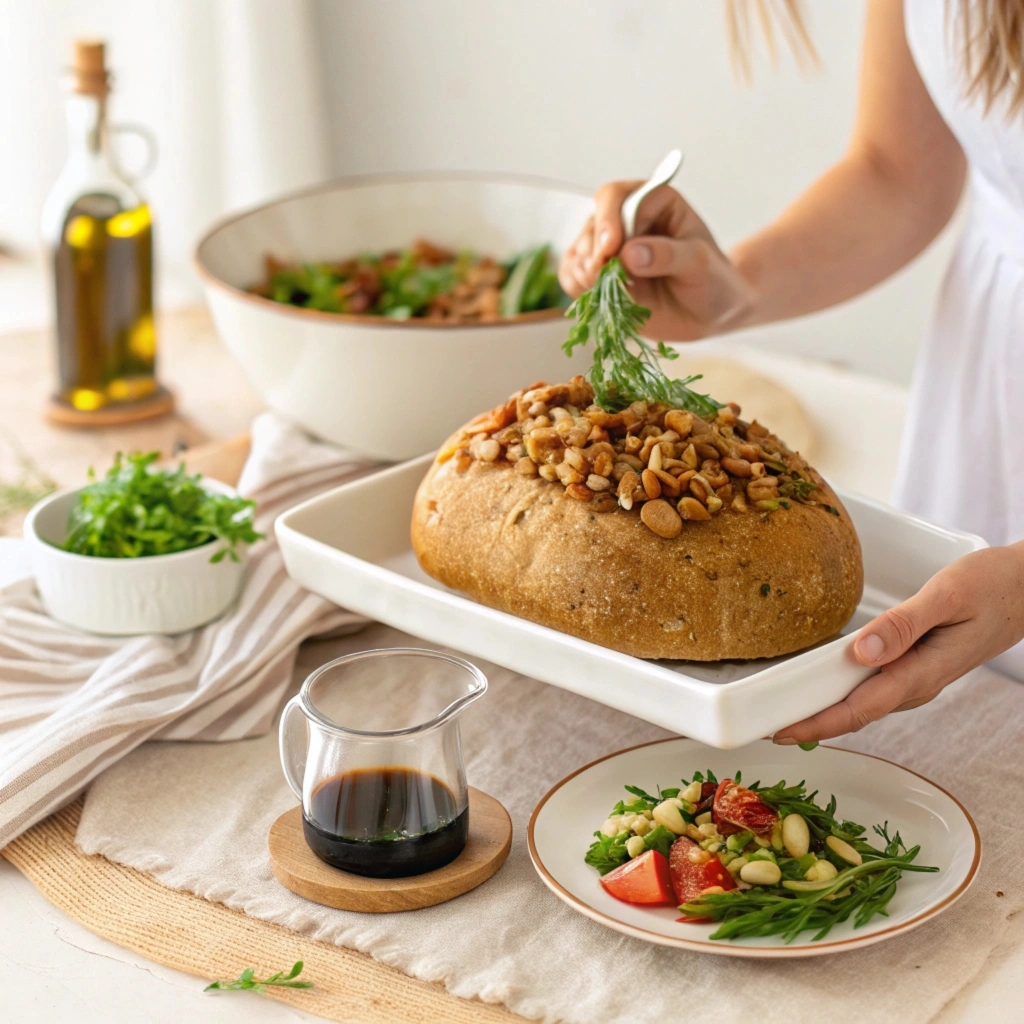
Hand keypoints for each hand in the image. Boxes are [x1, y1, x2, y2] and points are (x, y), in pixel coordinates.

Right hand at [558, 180, 755, 339]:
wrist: (710, 313)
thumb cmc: (712, 280)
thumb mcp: (699, 263)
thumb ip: (666, 255)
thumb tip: (628, 255)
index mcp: (653, 200)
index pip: (615, 197)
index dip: (608, 221)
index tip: (611, 250)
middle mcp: (626, 219)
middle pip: (592, 224)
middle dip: (594, 253)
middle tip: (605, 277)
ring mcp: (610, 248)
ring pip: (578, 252)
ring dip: (586, 273)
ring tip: (609, 291)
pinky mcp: (599, 275)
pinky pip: (572, 276)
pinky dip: (578, 288)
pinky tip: (598, 297)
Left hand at [774, 543, 1023, 743]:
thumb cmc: (993, 586)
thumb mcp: (947, 596)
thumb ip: (904, 625)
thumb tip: (860, 651)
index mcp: (922, 672)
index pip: (860, 709)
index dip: (818, 724)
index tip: (781, 731)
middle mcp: (918, 684)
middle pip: (856, 713)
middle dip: (812, 725)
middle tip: (766, 727)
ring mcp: (918, 678)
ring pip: (864, 703)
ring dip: (826, 711)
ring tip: (784, 711)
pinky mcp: (917, 667)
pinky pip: (874, 687)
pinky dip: (844, 692)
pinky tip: (823, 686)